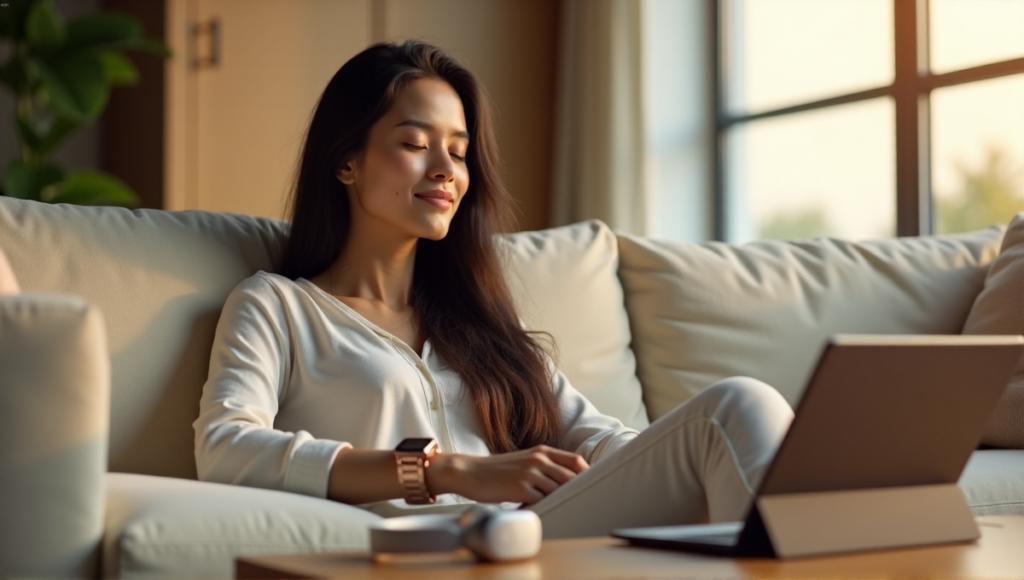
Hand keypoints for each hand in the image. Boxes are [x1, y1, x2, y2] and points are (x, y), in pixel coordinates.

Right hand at [427, 445, 587, 504]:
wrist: (470, 472)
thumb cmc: (497, 470)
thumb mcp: (524, 461)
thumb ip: (544, 466)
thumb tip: (566, 482)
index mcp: (542, 451)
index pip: (575, 461)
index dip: (587, 474)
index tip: (591, 486)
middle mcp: (539, 460)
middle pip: (571, 477)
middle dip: (578, 491)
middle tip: (582, 503)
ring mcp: (530, 473)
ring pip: (558, 490)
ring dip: (560, 501)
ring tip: (562, 510)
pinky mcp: (520, 488)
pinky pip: (542, 501)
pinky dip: (544, 508)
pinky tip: (542, 512)